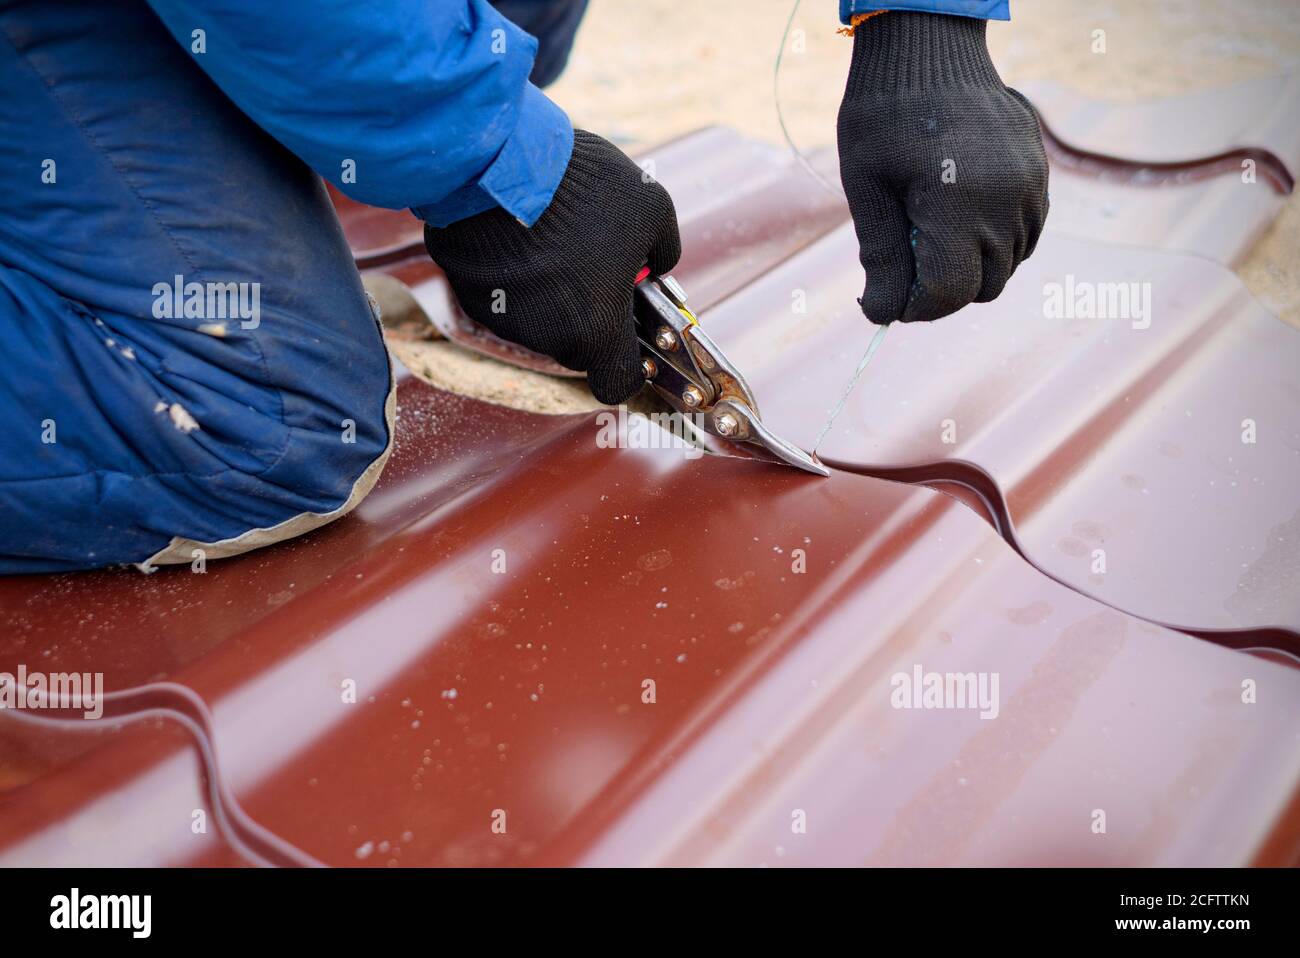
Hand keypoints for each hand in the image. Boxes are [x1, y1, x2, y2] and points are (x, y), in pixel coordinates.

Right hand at [424, 130, 680, 403]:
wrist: (500, 159)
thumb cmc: (585, 189)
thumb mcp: (652, 208)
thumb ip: (663, 249)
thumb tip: (657, 264)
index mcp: (595, 331)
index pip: (616, 383)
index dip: (628, 366)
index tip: (631, 338)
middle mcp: (547, 337)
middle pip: (578, 345)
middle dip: (591, 313)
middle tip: (596, 265)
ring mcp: (503, 319)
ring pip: (540, 319)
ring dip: (552, 292)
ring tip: (556, 237)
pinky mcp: (471, 294)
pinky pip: (504, 296)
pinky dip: (516, 275)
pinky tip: (522, 233)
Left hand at [837, 12, 1048, 324]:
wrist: (927, 49)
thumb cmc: (884, 114)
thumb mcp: (867, 186)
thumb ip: (882, 255)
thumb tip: (883, 314)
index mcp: (960, 203)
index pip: (948, 292)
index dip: (912, 307)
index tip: (883, 299)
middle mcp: (1006, 200)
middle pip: (982, 287)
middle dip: (940, 290)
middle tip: (902, 265)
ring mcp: (1030, 187)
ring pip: (1007, 266)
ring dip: (968, 268)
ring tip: (927, 234)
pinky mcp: (1039, 175)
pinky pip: (1024, 236)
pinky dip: (992, 244)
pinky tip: (957, 220)